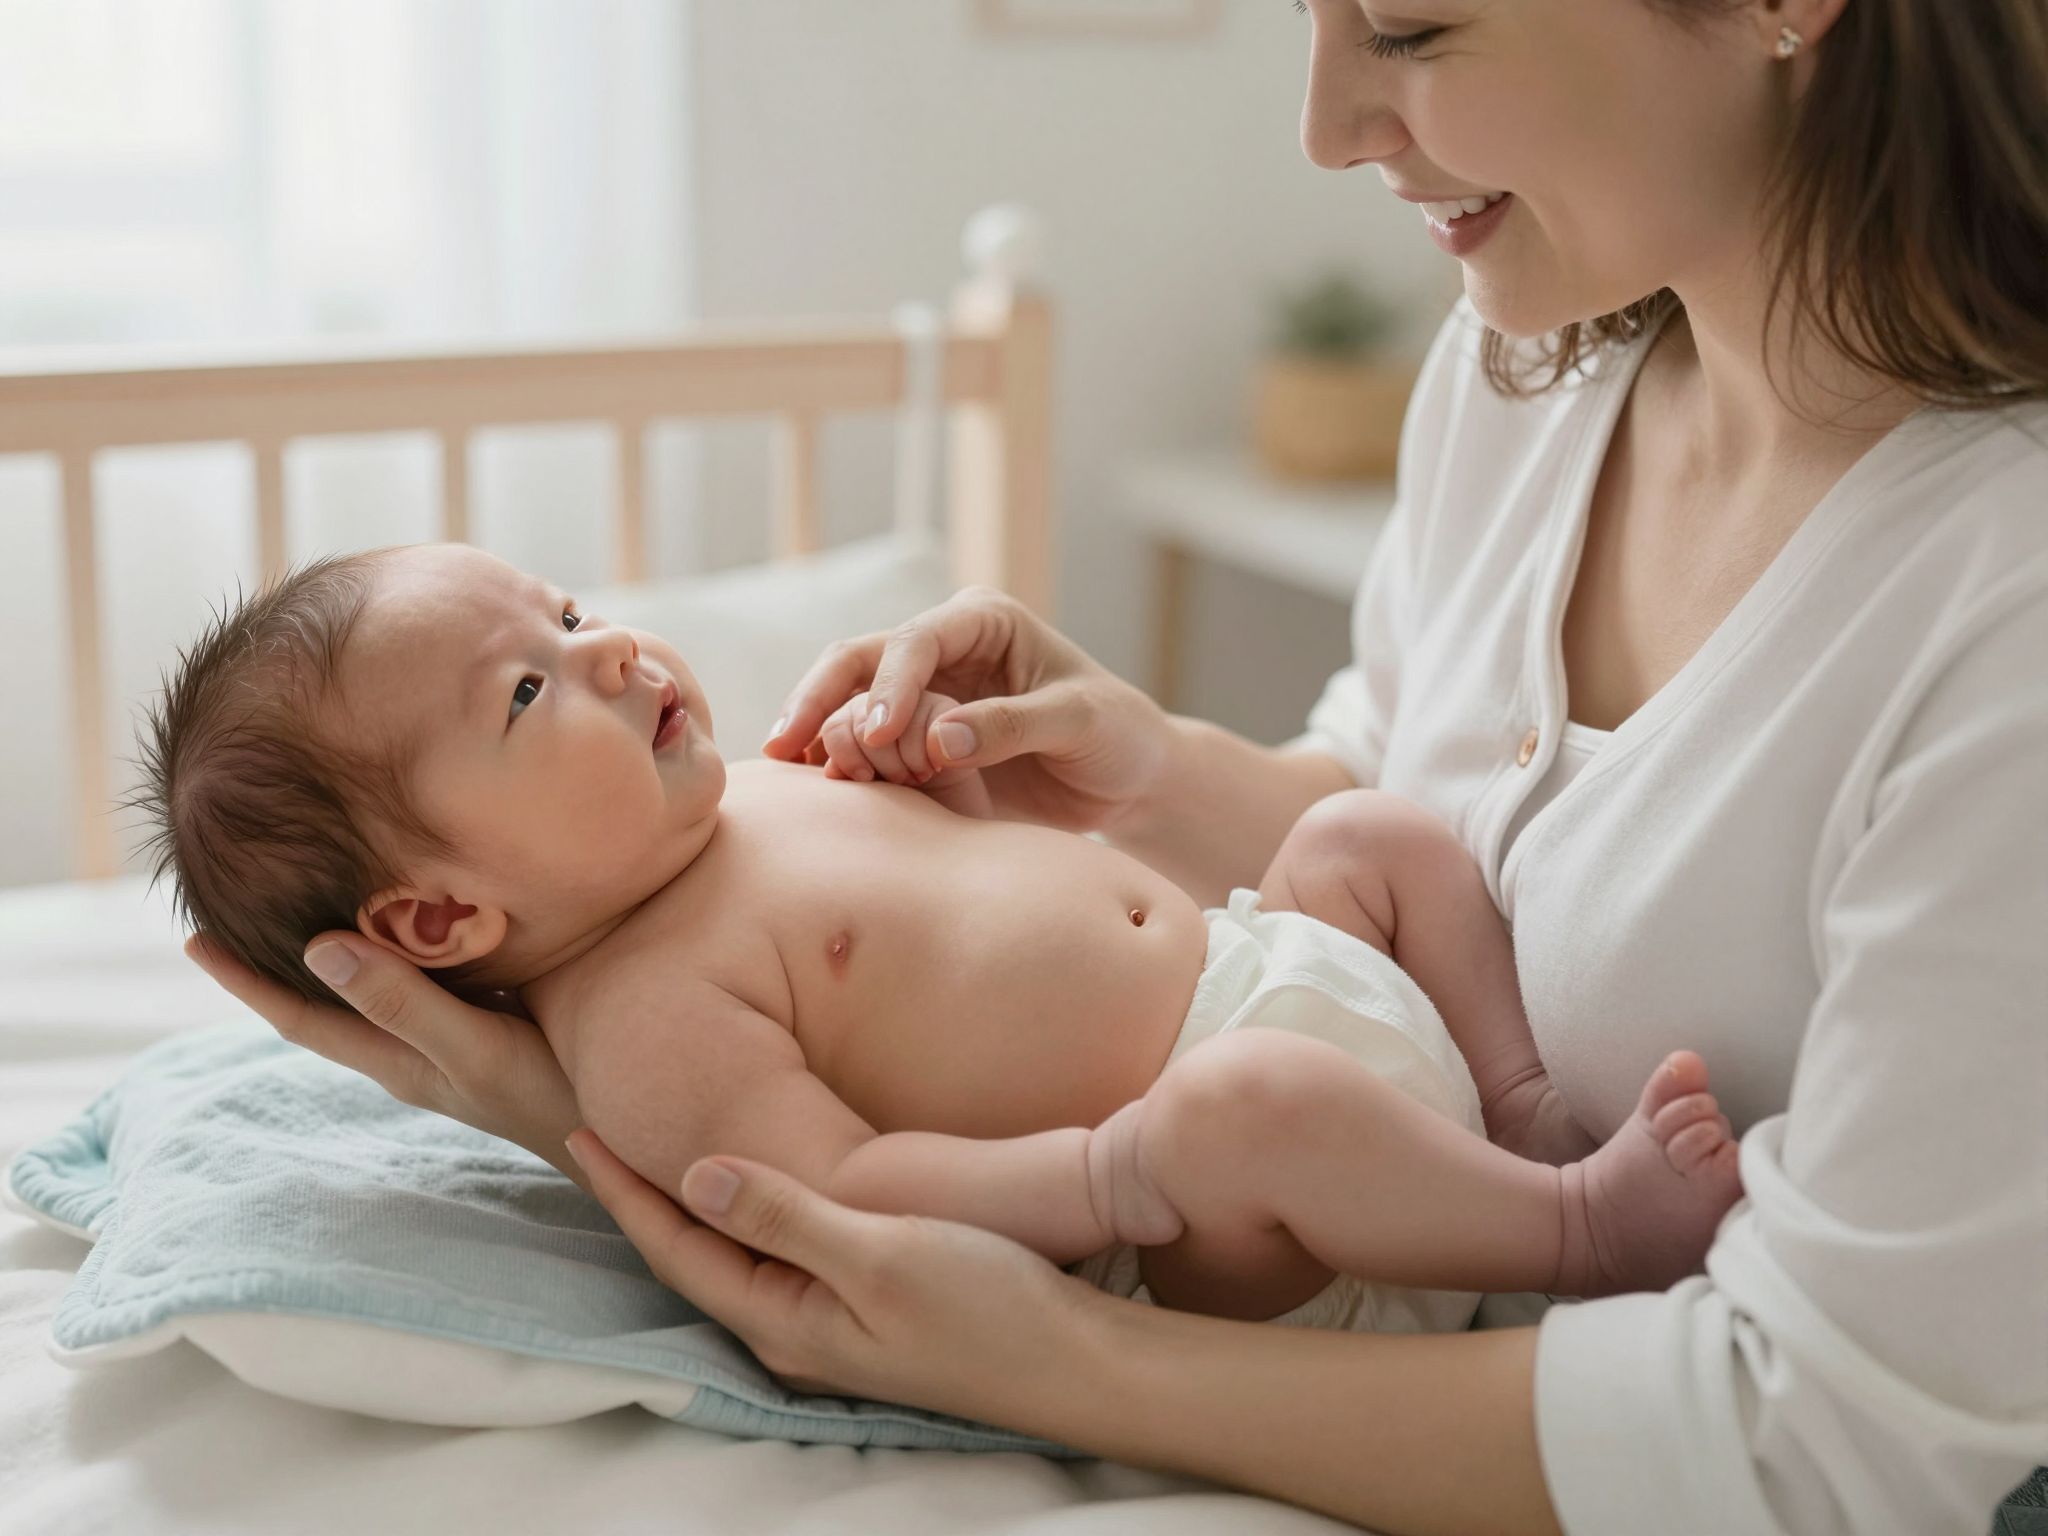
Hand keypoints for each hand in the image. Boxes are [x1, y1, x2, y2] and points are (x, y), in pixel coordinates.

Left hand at [184, 930, 585, 1187]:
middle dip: (280, 959)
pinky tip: (417, 913)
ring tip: (311, 897)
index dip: (246, 980)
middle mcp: (415, 1046)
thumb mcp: (476, 1049)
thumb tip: (317, 950)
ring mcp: (454, 1035)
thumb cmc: (553, 1094)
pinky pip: (428, 974)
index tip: (194, 938)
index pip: (300, 1017)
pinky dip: (404, 942)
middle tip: (240, 900)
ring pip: (378, 984)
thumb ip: (404, 1003)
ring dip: (340, 947)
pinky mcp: (492, 1019)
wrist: (626, 1130)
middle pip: (329, 1000)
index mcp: (397, 1057)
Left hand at [564, 1130, 1110, 1425]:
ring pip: (736, 1259)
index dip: (625, 1191)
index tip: (583, 1131)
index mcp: (784, 1320)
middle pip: (694, 1257)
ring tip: (659, 1156)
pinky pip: (780, 1258)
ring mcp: (831, 1328)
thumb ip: (787, 1216)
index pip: (677, 1249)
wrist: (1075, 1365)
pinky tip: (760, 1195)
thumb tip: (695, 1175)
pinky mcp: (868, 1313)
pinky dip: (750, 1217)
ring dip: (694, 1207)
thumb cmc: (987, 1308)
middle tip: (602, 1133)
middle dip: (643, 1198)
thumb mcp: (881, 1253)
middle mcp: (795, 1331)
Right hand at [762, 586, 1173, 833]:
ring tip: (781, 769)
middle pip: (860, 659)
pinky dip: (833, 761)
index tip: (878, 734)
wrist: (1126, 778)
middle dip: (819, 697)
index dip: (889, 685)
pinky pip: (860, 744)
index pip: (916, 641)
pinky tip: (806, 791)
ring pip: (847, 699)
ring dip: (814, 730)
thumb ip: (1011, 726)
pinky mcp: (914, 740)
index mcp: (982, 621)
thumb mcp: (1078, 722)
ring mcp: (922, 693)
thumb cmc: (1115, 734)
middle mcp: (943, 648)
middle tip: (786, 744)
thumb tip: (937, 741)